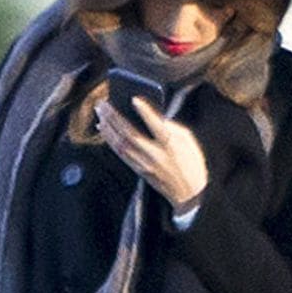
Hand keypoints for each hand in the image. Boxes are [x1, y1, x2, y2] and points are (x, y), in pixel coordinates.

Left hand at [94, 96, 208, 211]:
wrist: (189, 193)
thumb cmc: (191, 163)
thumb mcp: (188, 141)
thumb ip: (172, 127)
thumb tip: (153, 115)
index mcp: (172, 146)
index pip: (156, 126)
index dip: (145, 112)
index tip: (134, 99)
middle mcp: (156, 155)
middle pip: (130, 134)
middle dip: (115, 117)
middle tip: (104, 103)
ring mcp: (145, 164)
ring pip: (121, 143)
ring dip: (108, 125)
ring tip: (100, 111)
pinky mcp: (139, 170)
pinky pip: (120, 153)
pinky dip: (109, 138)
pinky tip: (103, 128)